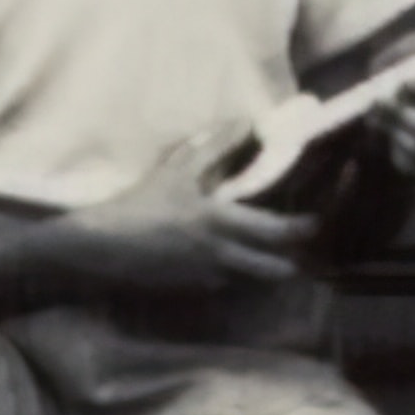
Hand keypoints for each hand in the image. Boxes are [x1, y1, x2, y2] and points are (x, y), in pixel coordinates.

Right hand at [69, 140, 312, 293]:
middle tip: (299, 245)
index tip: (316, 219)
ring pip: (255, 281)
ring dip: (265, 270)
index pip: (281, 231)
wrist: (98, 248)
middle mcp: (222, 256)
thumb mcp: (176, 171)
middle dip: (294, 261)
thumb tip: (244, 122)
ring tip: (268, 253)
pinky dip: (234, 275)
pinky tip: (228, 260)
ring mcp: (208, 279)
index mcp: (220, 221)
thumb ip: (213, 147)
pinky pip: (227, 286)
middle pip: (277, 269)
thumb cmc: (137, 205)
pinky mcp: (193, 292)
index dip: (306, 227)